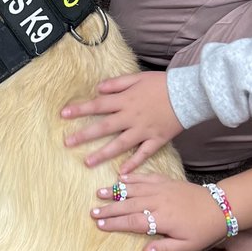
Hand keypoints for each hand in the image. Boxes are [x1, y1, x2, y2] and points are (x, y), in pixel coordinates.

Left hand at [61, 71, 181, 172]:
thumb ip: (117, 84)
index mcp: (125, 100)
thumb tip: (97, 89)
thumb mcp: (137, 77)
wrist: (188, 92)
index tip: (63, 115)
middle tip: (67, 143)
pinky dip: (133, 163)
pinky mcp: (157, 139)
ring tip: (87, 162)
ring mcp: (144, 130)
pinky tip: (121, 173)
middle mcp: (131, 117)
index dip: (80, 109)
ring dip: (103, 154)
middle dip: (84, 135)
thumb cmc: (162, 83)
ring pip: (120, 144)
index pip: (98, 105)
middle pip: (104, 127)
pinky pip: (143, 154)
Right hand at [91, 175, 227, 250]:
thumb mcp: (186, 246)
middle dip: (109, 209)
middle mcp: (158, 202)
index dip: (114, 223)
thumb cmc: (203, 230)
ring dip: (115, 192)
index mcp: (161, 219)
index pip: (132, 222)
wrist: (220, 207)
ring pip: (133, 189)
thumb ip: (164, 249)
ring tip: (99, 193)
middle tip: (92, 212)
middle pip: (128, 205)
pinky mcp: (167, 181)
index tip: (99, 224)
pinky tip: (121, 179)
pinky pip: (145, 178)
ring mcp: (162, 189)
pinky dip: (132, 178)